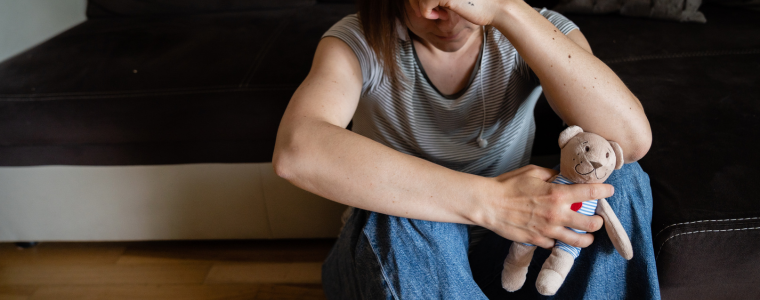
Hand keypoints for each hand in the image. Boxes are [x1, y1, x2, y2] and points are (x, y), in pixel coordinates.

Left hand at [408, 0, 507, 25]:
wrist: (495, 6)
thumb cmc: (474, 2)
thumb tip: (411, 0)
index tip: (427, 7)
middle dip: (416, 3)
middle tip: (430, 13)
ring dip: (423, 9)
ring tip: (439, 14)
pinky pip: (424, 6)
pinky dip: (429, 14)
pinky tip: (444, 16)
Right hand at [476, 165, 610, 248]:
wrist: (488, 204)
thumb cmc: (507, 186)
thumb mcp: (532, 172)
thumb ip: (551, 175)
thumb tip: (561, 177)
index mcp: (557, 194)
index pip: (589, 192)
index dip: (604, 191)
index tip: (609, 191)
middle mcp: (556, 214)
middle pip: (590, 223)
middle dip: (598, 221)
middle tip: (596, 218)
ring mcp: (548, 229)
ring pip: (578, 240)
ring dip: (586, 238)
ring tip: (587, 236)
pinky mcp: (538, 240)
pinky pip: (555, 243)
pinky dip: (558, 240)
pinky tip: (558, 236)